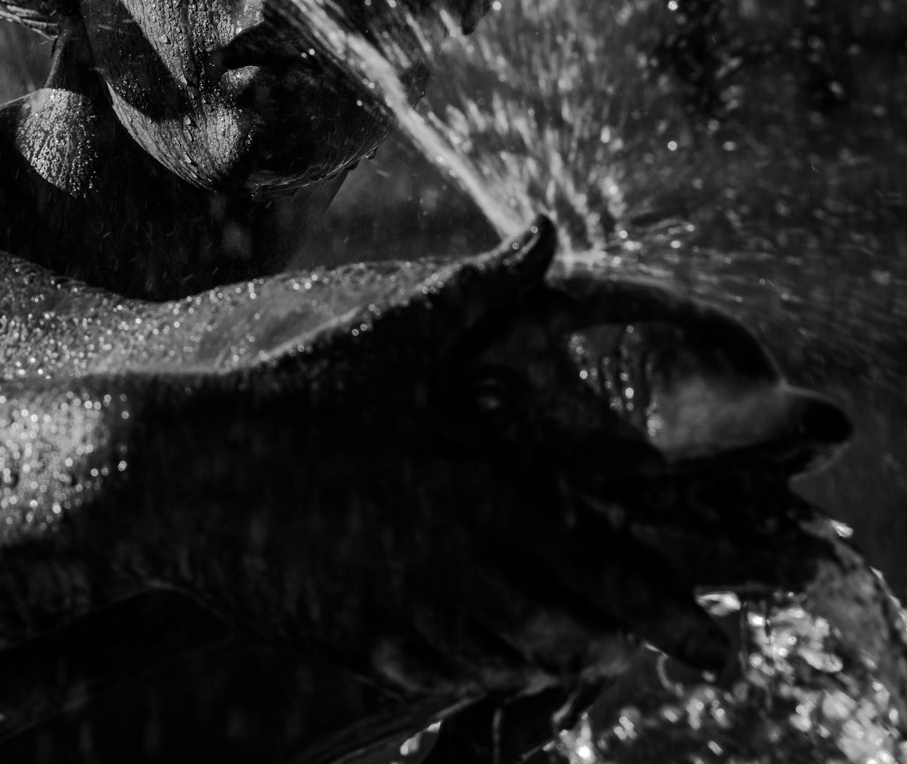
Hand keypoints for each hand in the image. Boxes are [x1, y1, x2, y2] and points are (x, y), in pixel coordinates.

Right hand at [130, 219, 736, 698]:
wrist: (180, 469)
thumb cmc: (298, 391)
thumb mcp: (396, 332)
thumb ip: (483, 290)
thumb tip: (546, 231)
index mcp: (487, 487)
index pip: (613, 567)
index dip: (681, 615)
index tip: (726, 645)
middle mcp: (460, 561)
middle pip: (577, 631)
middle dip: (632, 647)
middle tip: (667, 653)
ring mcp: (407, 611)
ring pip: (514, 661)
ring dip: (558, 659)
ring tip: (588, 652)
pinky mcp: (356, 643)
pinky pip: (441, 674)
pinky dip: (479, 669)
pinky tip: (490, 653)